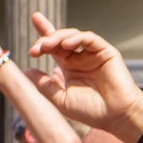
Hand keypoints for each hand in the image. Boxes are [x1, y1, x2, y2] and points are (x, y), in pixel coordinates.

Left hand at [28, 27, 142, 132]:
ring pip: (73, 36)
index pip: (53, 47)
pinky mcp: (106, 52)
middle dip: (46, 38)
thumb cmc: (92, 112)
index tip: (32, 25)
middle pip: (60, 38)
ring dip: (57, 37)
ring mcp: (93, 54)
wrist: (116, 117)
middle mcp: (80, 58)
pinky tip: (66, 44)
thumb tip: (27, 70)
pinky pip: (89, 39)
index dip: (43, 35)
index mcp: (69, 68)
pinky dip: (77, 38)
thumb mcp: (61, 100)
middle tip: (36, 48)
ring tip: (46, 46)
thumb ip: (44, 85)